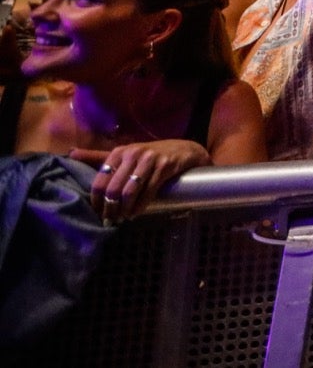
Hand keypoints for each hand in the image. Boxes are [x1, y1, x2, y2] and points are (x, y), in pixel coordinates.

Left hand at [72, 139, 209, 223]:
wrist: (184, 150)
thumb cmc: (150, 155)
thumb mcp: (124, 154)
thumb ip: (98, 156)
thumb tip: (70, 153)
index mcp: (119, 152)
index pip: (100, 180)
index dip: (97, 201)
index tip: (98, 213)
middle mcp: (132, 153)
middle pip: (113, 189)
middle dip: (110, 208)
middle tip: (110, 220)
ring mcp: (150, 159)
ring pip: (130, 191)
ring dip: (125, 209)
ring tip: (123, 218)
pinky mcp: (165, 166)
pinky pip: (148, 191)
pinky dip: (141, 206)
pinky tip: (136, 212)